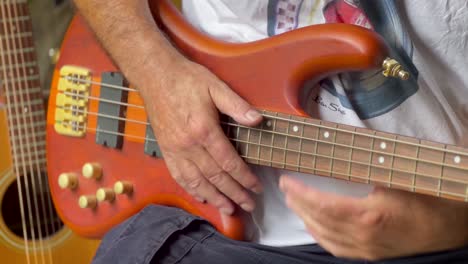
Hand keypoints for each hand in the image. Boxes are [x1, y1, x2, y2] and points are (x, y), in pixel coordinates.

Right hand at [143, 58, 262, 214]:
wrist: (155, 76)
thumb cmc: (185, 79)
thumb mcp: (215, 86)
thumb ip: (236, 105)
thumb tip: (257, 119)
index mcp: (203, 130)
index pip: (228, 161)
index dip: (244, 177)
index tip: (256, 186)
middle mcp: (188, 145)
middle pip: (215, 176)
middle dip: (234, 193)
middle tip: (248, 204)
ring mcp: (175, 150)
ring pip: (196, 182)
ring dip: (214, 198)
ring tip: (228, 209)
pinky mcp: (166, 150)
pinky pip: (178, 176)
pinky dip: (191, 190)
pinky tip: (201, 197)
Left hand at [279, 176, 467, 260]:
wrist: (454, 228)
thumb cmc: (430, 199)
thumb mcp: (399, 177)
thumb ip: (368, 167)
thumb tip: (343, 151)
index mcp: (368, 217)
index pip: (322, 205)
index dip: (300, 194)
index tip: (286, 182)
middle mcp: (363, 238)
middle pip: (319, 221)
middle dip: (298, 204)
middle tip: (285, 189)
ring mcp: (367, 250)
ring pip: (325, 237)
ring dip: (305, 219)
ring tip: (294, 203)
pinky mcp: (373, 255)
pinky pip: (338, 249)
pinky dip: (321, 237)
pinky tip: (314, 227)